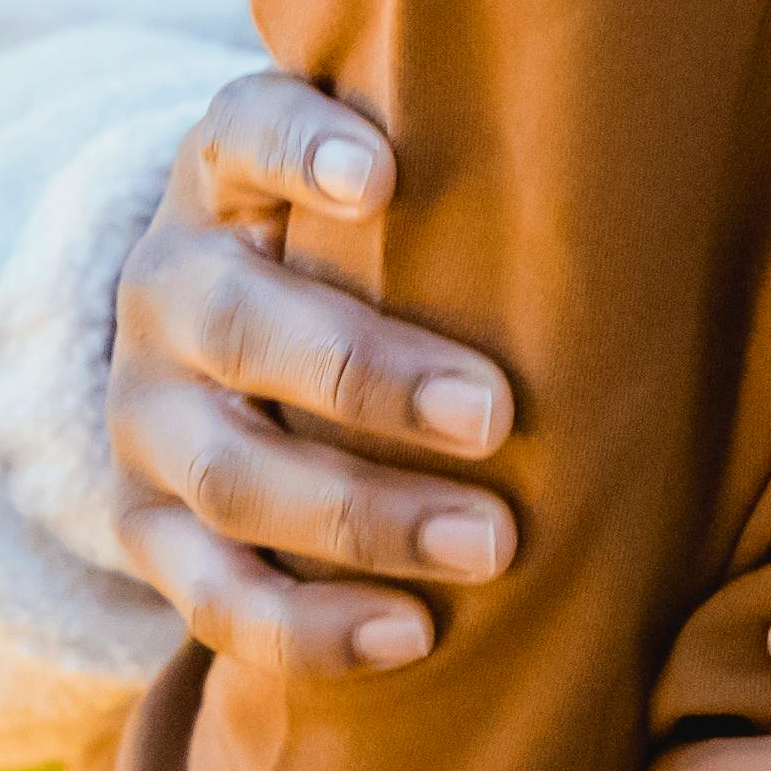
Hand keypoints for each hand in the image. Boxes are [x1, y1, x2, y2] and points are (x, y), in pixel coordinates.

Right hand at [111, 73, 520, 676]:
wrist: (219, 360)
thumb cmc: (359, 265)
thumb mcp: (375, 204)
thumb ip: (455, 180)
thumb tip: (627, 177)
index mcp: (223, 182)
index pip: (245, 134)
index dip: (302, 151)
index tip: (383, 178)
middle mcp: (166, 289)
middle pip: (242, 326)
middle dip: (370, 376)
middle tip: (497, 415)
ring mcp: (143, 415)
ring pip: (231, 475)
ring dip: (361, 516)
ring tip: (490, 544)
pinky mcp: (142, 524)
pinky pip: (209, 593)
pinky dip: (306, 627)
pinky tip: (410, 635)